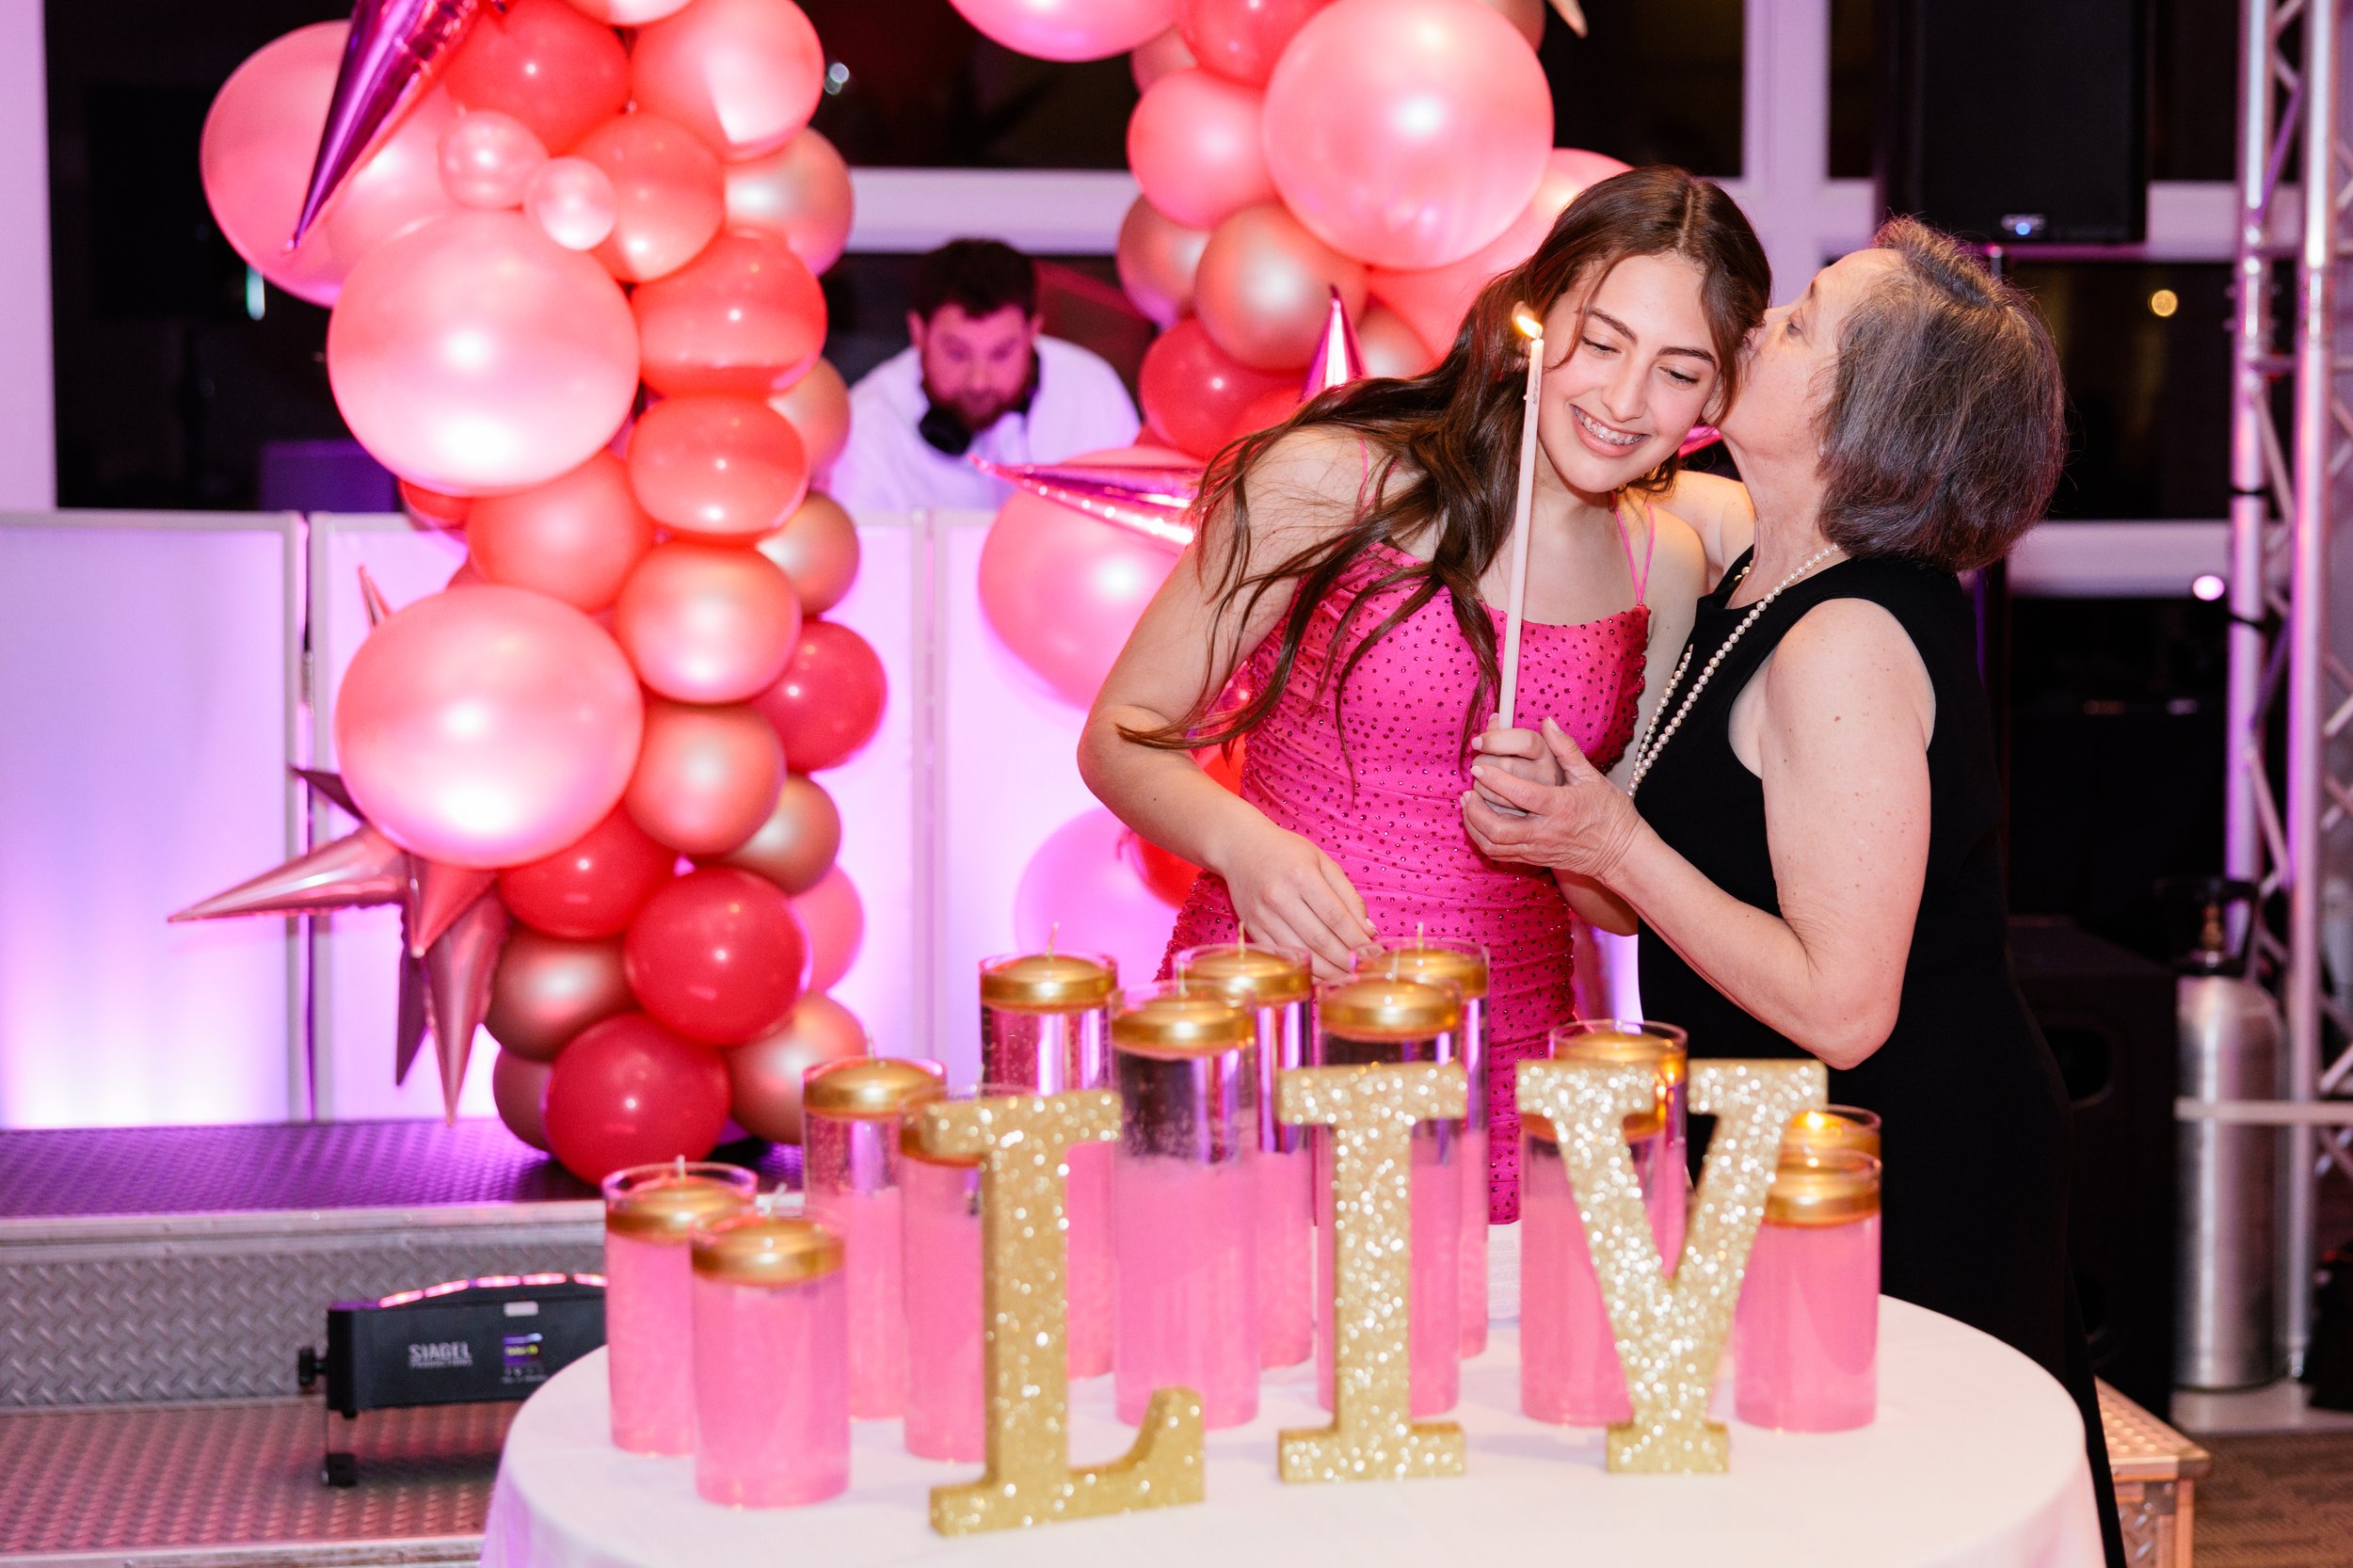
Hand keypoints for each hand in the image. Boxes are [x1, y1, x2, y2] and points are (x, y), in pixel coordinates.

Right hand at [1218, 822, 1376, 977]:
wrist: (1239, 847)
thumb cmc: (1286, 852)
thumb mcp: (1322, 861)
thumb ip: (1348, 895)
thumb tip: (1368, 930)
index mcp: (1301, 875)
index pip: (1336, 917)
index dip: (1357, 940)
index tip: (1373, 954)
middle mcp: (1279, 897)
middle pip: (1319, 939)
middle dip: (1346, 959)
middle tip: (1364, 969)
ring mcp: (1262, 915)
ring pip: (1300, 953)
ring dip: (1327, 970)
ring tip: (1347, 976)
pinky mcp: (1252, 928)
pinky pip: (1281, 956)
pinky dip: (1303, 969)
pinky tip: (1320, 975)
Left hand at [1463, 717, 1643, 880]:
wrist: (1621, 852)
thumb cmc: (1609, 812)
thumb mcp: (1592, 777)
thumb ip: (1566, 749)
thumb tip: (1548, 722)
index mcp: (1561, 807)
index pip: (1522, 795)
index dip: (1497, 781)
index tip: (1479, 767)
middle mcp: (1546, 832)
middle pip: (1499, 828)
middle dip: (1476, 809)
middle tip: (1468, 788)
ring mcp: (1538, 849)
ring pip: (1495, 845)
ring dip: (1474, 825)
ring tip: (1467, 803)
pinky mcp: (1534, 859)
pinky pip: (1501, 854)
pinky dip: (1483, 838)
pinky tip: (1477, 820)